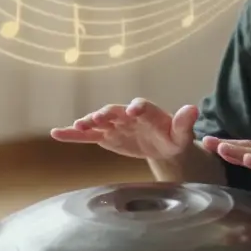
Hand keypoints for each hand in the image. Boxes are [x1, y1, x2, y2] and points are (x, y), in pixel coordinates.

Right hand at [50, 98, 198, 160]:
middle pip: (115, 111)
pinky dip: (72, 134)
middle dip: (107, 114)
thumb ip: (184, 122)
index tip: (134, 110)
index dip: (138, 107)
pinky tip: (57, 133)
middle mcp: (127, 114)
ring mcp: (114, 124)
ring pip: (98, 122)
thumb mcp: (181, 133)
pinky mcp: (105, 136)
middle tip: (98, 117)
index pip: (142, 106)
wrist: (161, 145)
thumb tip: (193, 108)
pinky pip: (87, 136)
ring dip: (87, 122)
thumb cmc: (172, 137)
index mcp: (147, 111)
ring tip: (77, 126)